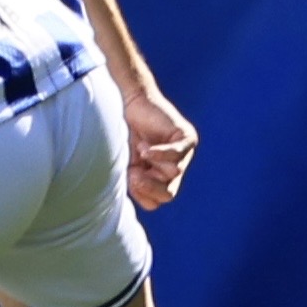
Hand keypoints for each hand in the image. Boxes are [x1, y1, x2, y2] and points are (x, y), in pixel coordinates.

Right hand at [122, 85, 198, 208]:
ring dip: (152, 164)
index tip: (128, 178)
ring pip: (173, 173)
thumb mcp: (122, 162)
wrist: (125, 103)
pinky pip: (178, 154)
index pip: (157, 201)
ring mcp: (182, 154)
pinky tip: (145, 148)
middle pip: (168, 194)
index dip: (141, 194)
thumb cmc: (120, 132)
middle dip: (149, 186)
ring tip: (139, 149)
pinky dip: (160, 154)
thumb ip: (132, 182)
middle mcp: (172, 168)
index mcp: (156, 177)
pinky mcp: (186, 138)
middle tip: (134, 173)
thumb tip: (149, 203)